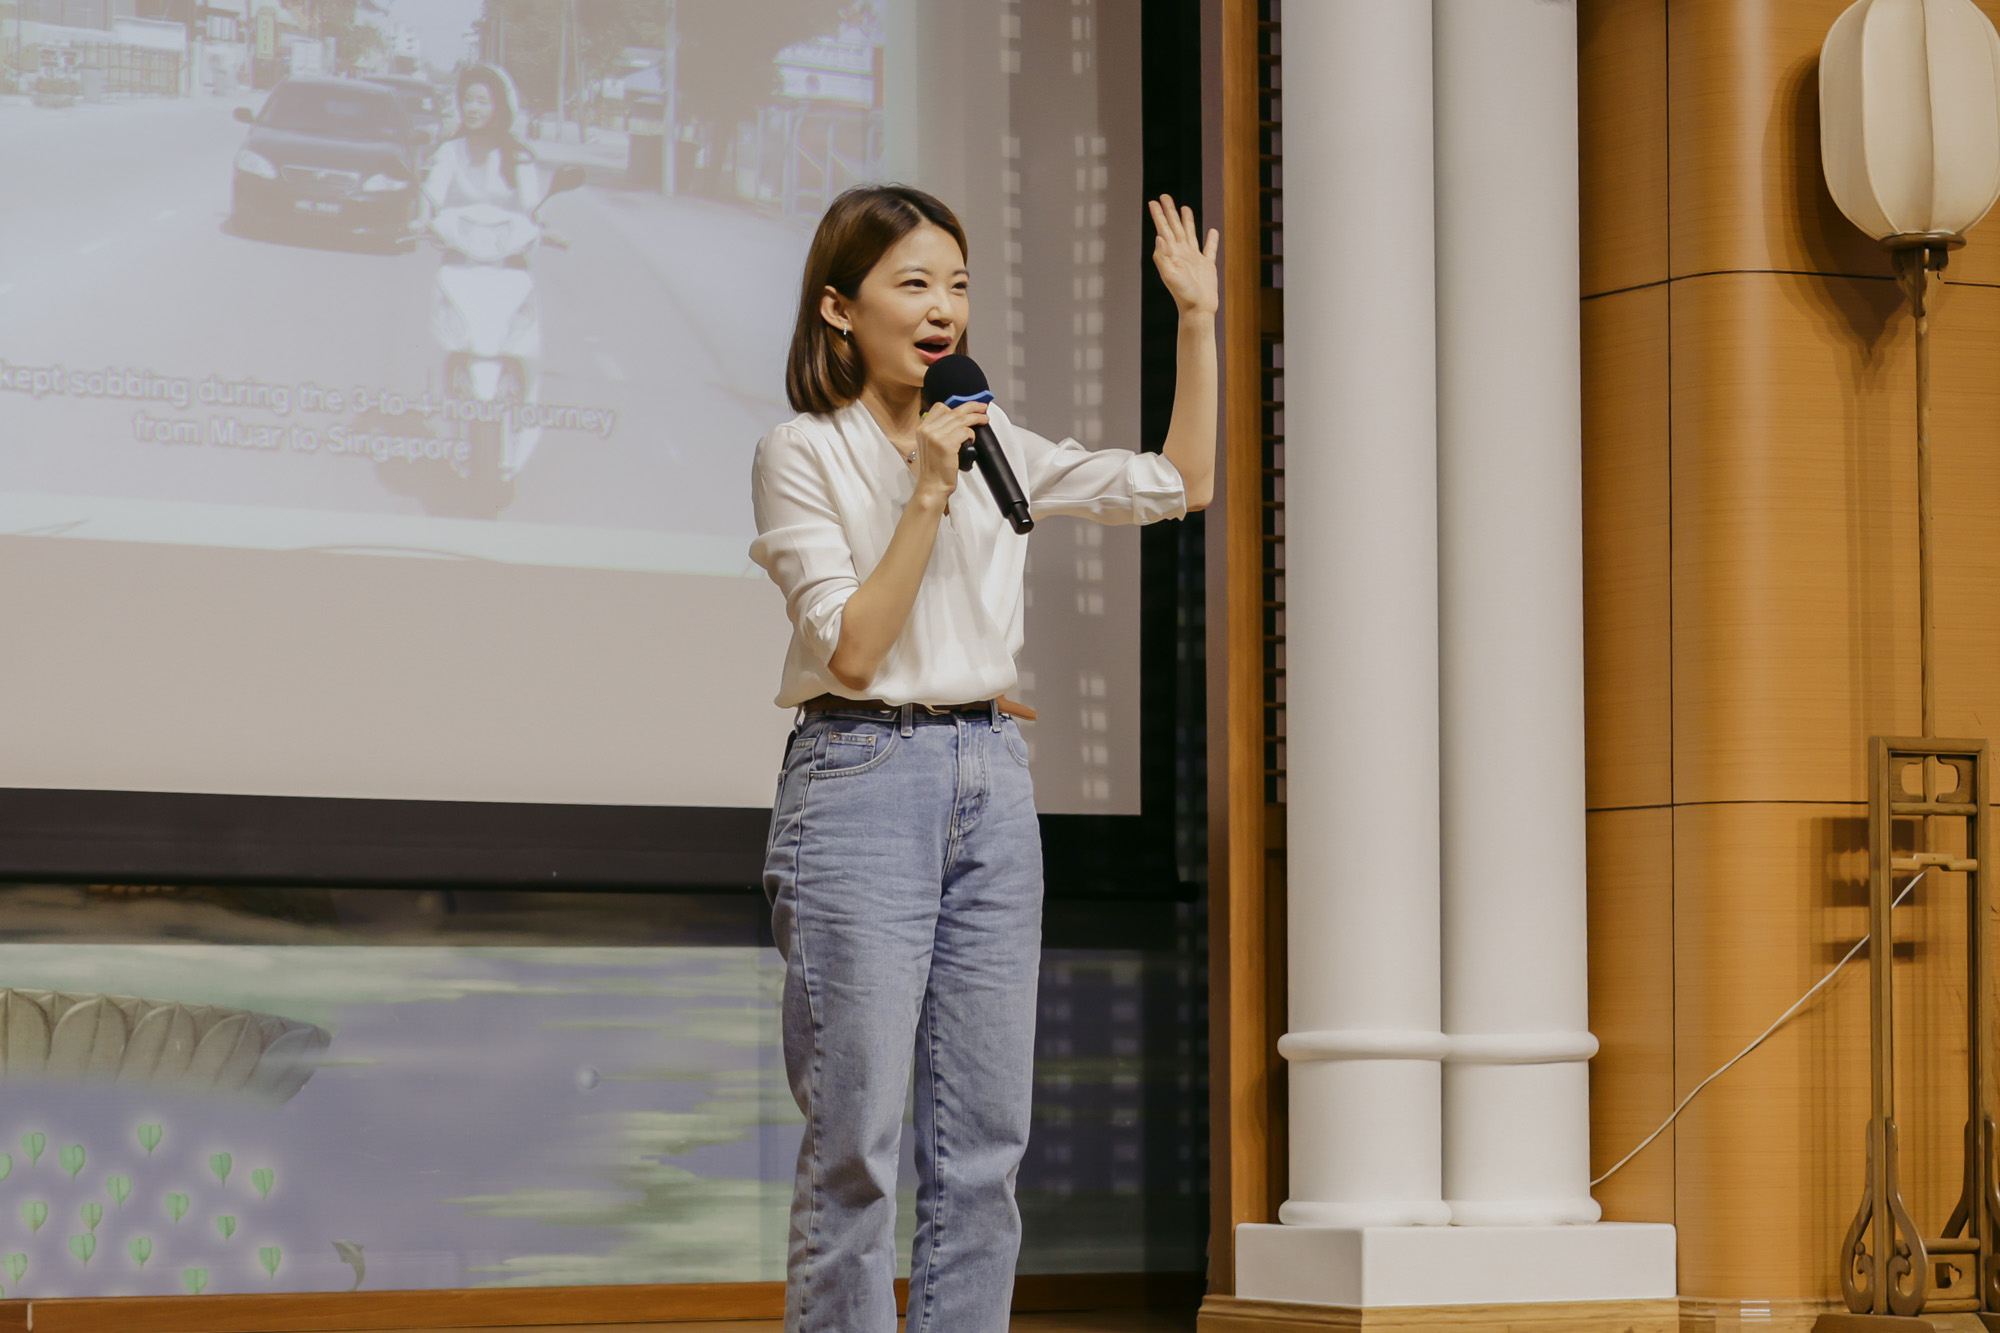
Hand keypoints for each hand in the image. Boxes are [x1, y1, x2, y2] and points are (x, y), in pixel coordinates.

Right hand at [911, 400, 986, 503]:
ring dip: (976, 418)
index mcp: (922, 429)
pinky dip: (972, 434)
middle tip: (982, 408)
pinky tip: (972, 440)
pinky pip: (965, 432)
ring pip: (961, 419)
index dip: (956, 406)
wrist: (932, 486)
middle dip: (971, 407)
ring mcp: (936, 436)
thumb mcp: (931, 446)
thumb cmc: (935, 469)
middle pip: (953, 411)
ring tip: (984, 419)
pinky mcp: (946, 444)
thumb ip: (939, 431)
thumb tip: (959, 420)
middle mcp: (927, 430)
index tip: (968, 407)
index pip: (940, 408)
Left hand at [1149, 194, 1218, 316]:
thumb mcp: (1170, 276)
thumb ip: (1163, 257)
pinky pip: (1210, 249)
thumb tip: (1159, 237)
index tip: (1153, 201)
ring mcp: (1194, 259)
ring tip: (1184, 207)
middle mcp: (1181, 253)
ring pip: (1190, 233)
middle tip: (1164, 196)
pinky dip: (1211, 240)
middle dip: (1169, 211)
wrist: (1197, 309)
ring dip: (1187, 220)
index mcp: (1172, 254)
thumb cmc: (1183, 294)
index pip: (1164, 229)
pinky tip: (1212, 231)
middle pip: (1175, 227)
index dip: (1159, 215)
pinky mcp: (1207, 266)